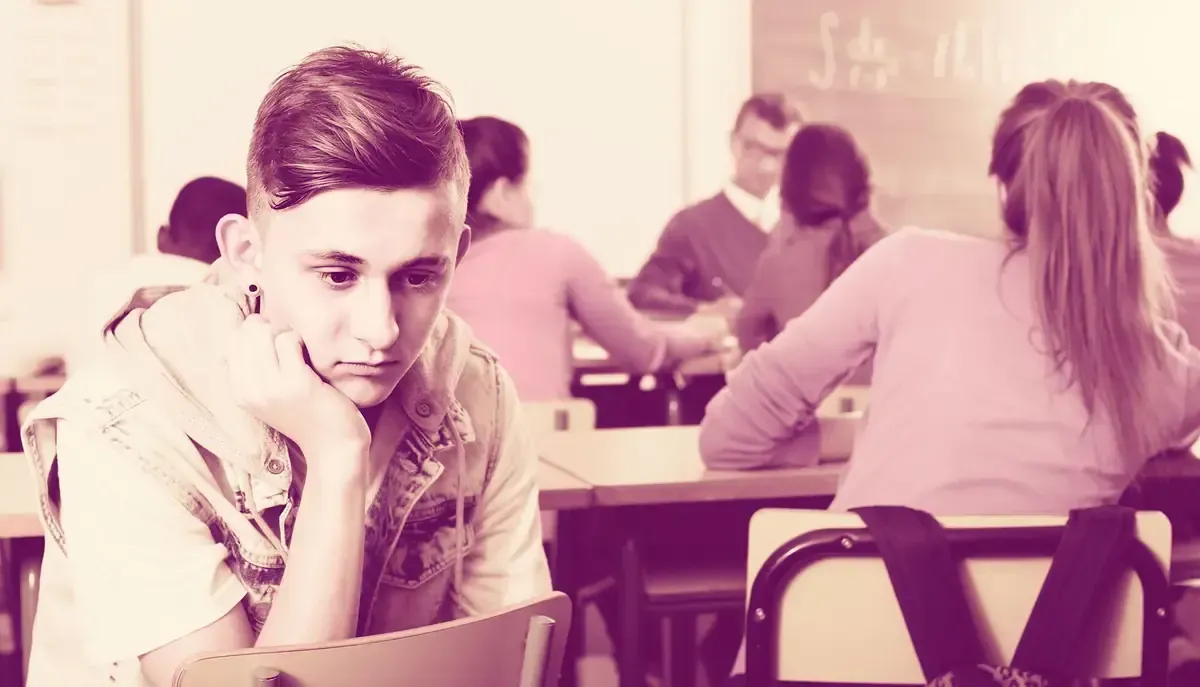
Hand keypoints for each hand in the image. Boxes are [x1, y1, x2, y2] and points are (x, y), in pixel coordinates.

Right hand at [228, 316, 369, 467]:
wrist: (334, 447)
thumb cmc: (306, 416)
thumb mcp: (269, 396)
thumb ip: (254, 369)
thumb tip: (246, 328)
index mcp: (239, 392)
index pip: (232, 342)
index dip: (254, 333)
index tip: (273, 344)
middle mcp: (249, 390)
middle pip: (246, 333)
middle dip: (270, 328)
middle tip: (289, 343)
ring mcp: (271, 387)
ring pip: (265, 333)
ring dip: (286, 333)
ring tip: (299, 350)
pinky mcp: (296, 382)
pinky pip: (288, 340)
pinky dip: (300, 339)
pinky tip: (309, 356)